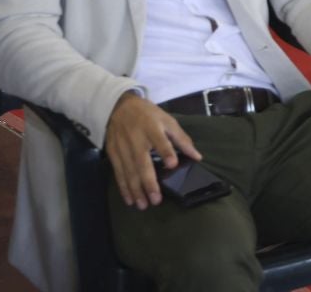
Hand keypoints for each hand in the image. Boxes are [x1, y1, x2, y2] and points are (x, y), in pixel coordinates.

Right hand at [104, 93, 199, 210]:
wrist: (118, 106)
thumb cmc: (148, 115)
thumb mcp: (167, 120)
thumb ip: (181, 139)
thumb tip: (197, 157)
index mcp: (152, 127)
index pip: (160, 140)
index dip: (166, 151)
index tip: (172, 164)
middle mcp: (136, 138)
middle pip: (142, 162)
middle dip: (148, 182)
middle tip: (156, 199)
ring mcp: (123, 147)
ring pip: (129, 171)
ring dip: (136, 190)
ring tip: (143, 205)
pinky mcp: (113, 154)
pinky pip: (119, 173)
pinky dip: (123, 188)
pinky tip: (130, 200)